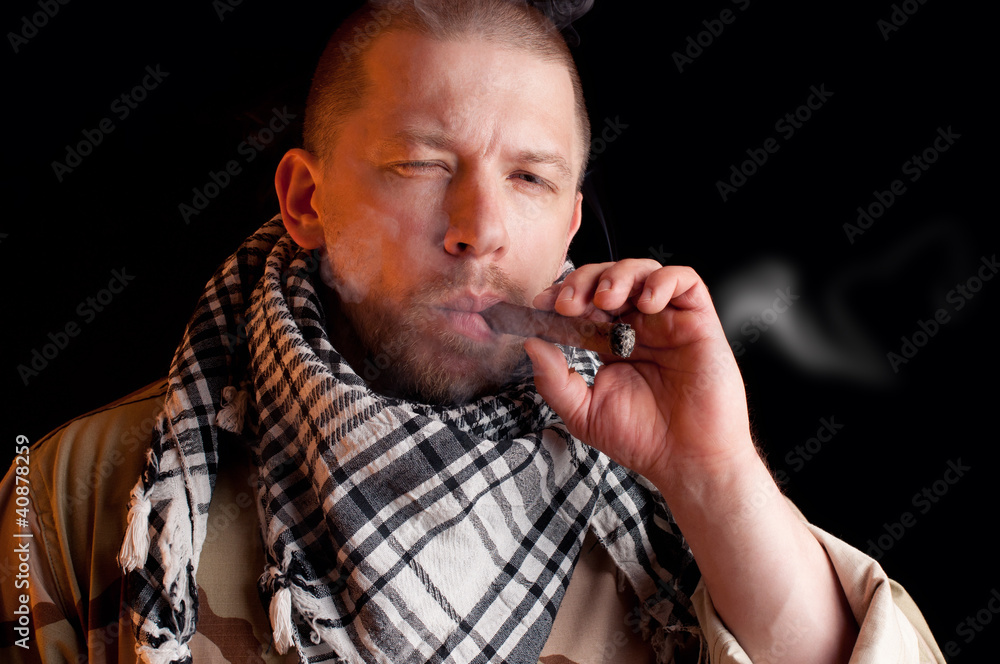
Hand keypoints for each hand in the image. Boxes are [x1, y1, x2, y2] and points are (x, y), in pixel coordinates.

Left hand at [524, 260, 754, 489]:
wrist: (687, 461)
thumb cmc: (641, 439)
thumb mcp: (584, 412)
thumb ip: (554, 379)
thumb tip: (530, 343)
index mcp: (610, 342)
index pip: (583, 302)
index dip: (562, 294)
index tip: (542, 306)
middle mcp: (639, 326)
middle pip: (608, 279)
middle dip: (584, 281)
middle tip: (569, 304)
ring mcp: (668, 321)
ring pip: (643, 271)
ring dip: (618, 275)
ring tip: (605, 300)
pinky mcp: (699, 321)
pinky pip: (686, 280)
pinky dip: (663, 281)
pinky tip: (647, 304)